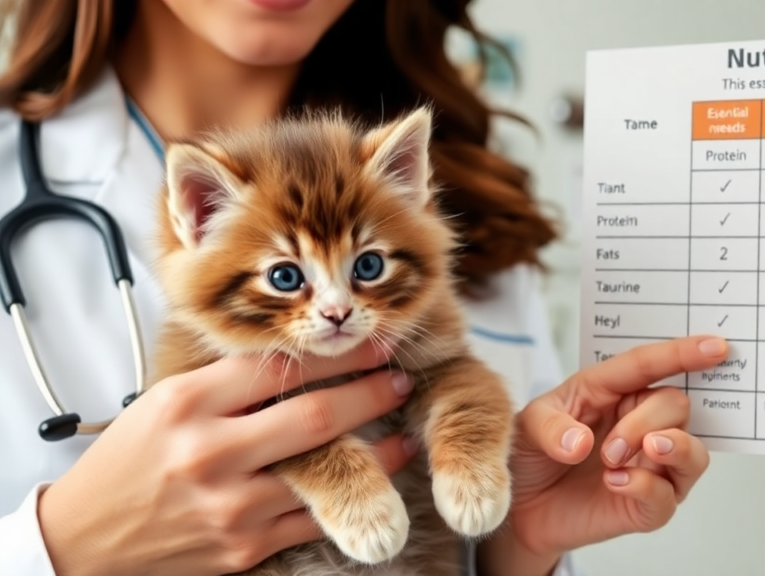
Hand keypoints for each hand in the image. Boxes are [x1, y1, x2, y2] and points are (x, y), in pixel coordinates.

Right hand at [37, 340, 415, 575]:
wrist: (84, 542)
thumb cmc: (127, 463)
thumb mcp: (164, 403)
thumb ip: (227, 382)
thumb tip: (300, 358)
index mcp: (187, 405)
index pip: (278, 366)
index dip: (334, 353)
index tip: (368, 343)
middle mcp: (210, 452)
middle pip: (316, 415)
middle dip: (371, 393)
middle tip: (399, 378)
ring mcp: (230, 506)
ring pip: (327, 470)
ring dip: (377, 450)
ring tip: (402, 430)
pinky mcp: (244, 548)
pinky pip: (314, 516)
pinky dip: (352, 494)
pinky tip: (375, 478)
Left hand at [477, 335, 727, 575]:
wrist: (520, 509)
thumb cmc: (532, 456)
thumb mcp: (527, 427)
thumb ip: (551, 427)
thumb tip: (581, 443)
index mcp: (613, 391)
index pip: (653, 365)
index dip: (684, 353)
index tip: (715, 346)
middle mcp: (640, 423)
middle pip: (676, 405)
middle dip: (646, 423)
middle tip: (609, 448)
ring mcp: (649, 466)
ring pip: (692, 450)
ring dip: (666, 449)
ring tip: (619, 460)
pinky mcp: (647, 506)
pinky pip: (669, 497)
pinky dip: (646, 487)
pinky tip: (614, 483)